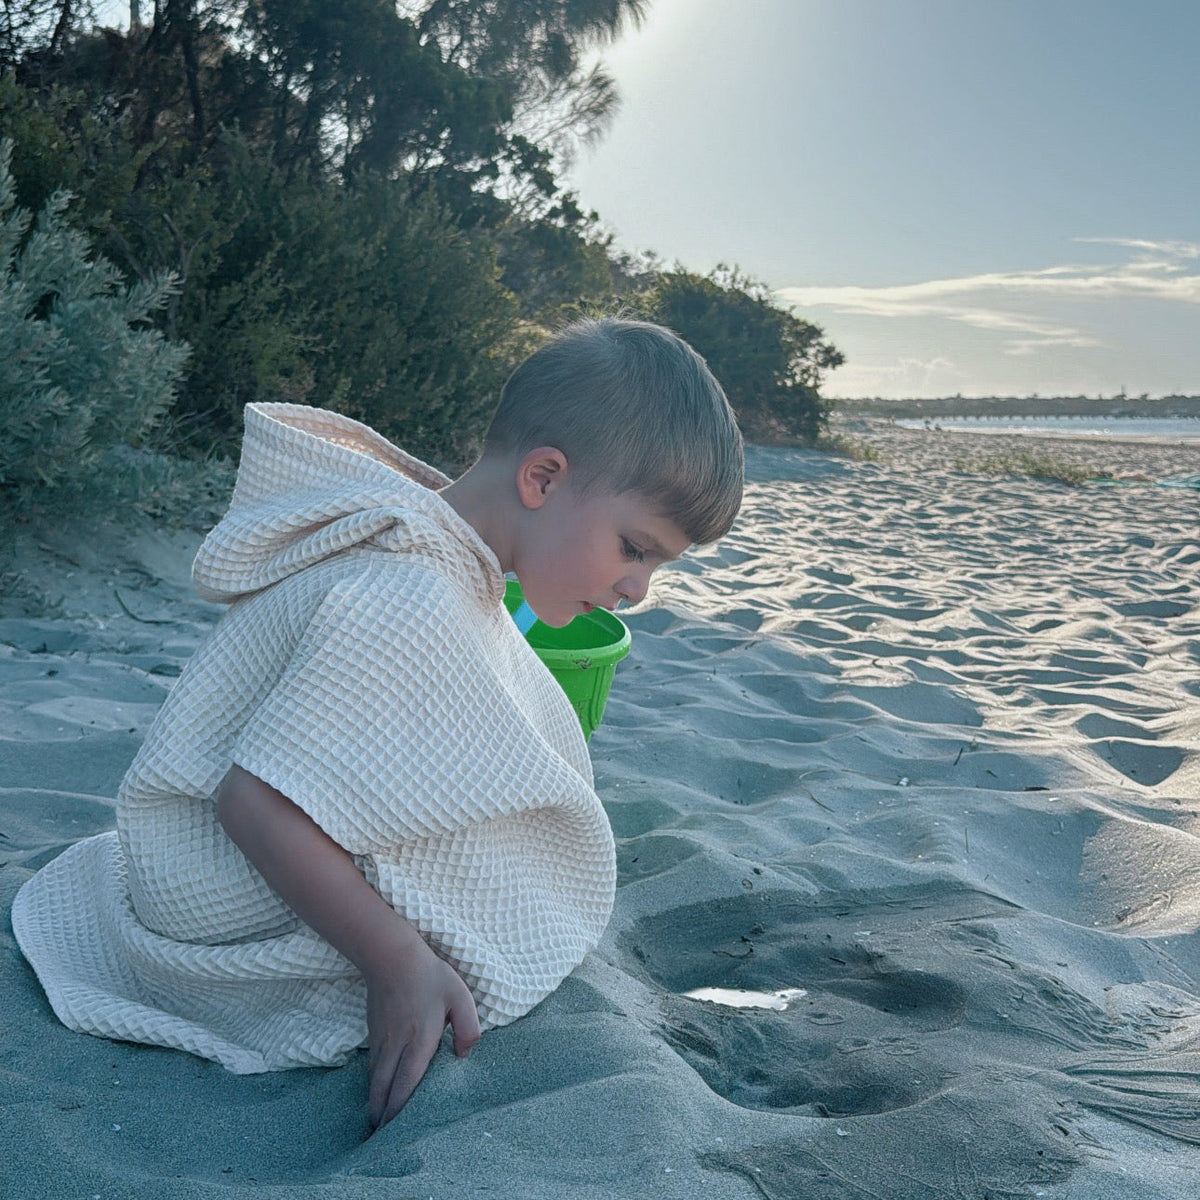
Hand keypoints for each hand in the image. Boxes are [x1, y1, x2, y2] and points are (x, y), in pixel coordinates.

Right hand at [365, 937, 480, 1127]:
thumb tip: (463, 1056)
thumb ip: (469, 1029)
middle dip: (383, 1116)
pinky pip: (373, 1067)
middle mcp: (397, 1046)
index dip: (401, 1111)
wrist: (391, 956)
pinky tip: (378, 1091)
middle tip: (384, 1138)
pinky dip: (374, 1084)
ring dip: (376, 1103)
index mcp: (420, 1041)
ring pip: (375, 1081)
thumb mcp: (460, 997)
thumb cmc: (429, 976)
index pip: (407, 1085)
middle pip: (385, 1090)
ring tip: (379, 1123)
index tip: (399, 1132)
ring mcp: (381, 1041)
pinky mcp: (374, 1033)